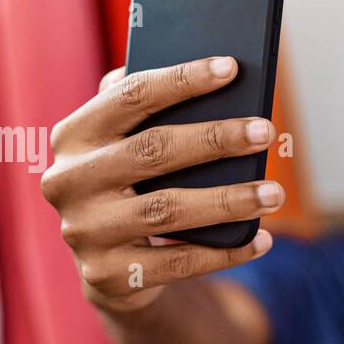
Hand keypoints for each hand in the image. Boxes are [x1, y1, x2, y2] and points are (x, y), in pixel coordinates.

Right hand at [42, 57, 283, 312]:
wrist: (107, 268)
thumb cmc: (130, 188)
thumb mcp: (124, 146)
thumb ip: (146, 109)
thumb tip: (216, 76)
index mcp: (73, 136)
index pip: (130, 96)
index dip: (182, 80)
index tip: (231, 68)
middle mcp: (69, 181)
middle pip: (154, 150)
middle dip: (216, 139)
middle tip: (266, 131)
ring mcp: (84, 232)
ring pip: (168, 210)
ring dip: (230, 200)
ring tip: (274, 193)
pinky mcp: (107, 275)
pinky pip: (179, 262)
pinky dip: (226, 252)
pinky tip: (262, 239)